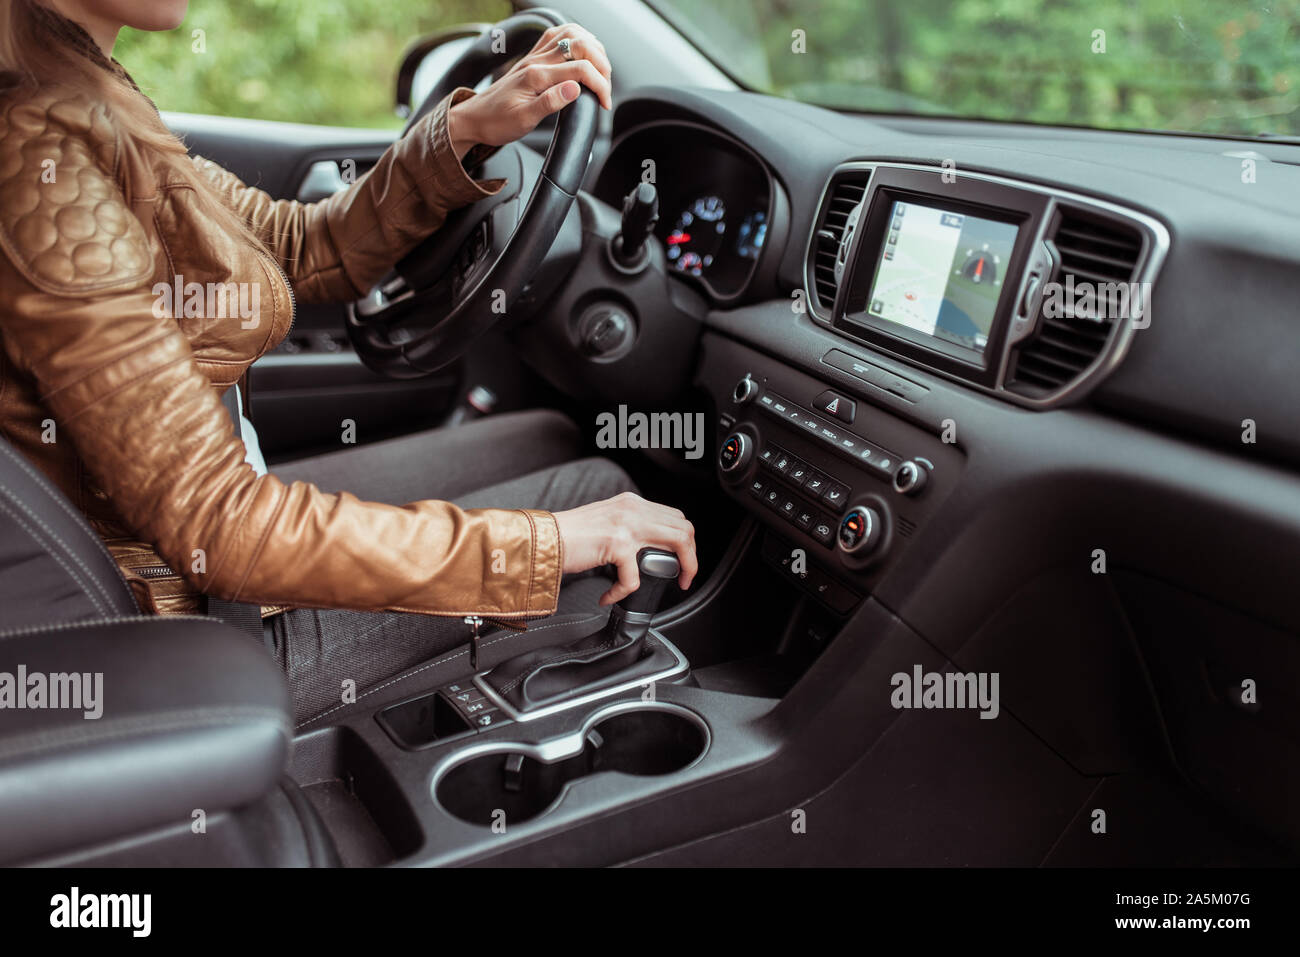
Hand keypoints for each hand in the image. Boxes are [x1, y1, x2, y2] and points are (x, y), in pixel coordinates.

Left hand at [447, 23, 612, 158]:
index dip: (600, 85)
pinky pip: (558, 36)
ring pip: (571, 34)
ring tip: (601, 69)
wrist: (475, 119)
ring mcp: (535, 56)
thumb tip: (575, 88)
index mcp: (537, 76)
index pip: (580, 70)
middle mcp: (537, 60)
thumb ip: (550, 102)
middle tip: (606, 86)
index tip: (605, 103)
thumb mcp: (524, 120)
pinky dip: (578, 39)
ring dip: (592, 46)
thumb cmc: (497, 122)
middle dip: (602, 63)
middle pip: (581, 45)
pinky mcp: (533, 58)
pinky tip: (583, 52)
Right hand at [553, 492, 697, 605]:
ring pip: (678, 543)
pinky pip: (634, 577)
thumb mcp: (605, 521)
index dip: (686, 541)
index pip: (675, 517)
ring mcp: (626, 524)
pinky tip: (609, 597)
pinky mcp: (616, 544)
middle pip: (684, 527)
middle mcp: (632, 508)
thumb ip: (627, 528)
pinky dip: (623, 592)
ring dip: (681, 569)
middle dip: (692, 556)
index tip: (682, 561)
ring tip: (670, 585)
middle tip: (684, 577)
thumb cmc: (567, 537)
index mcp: (631, 503)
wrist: (541, 540)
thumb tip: (647, 550)